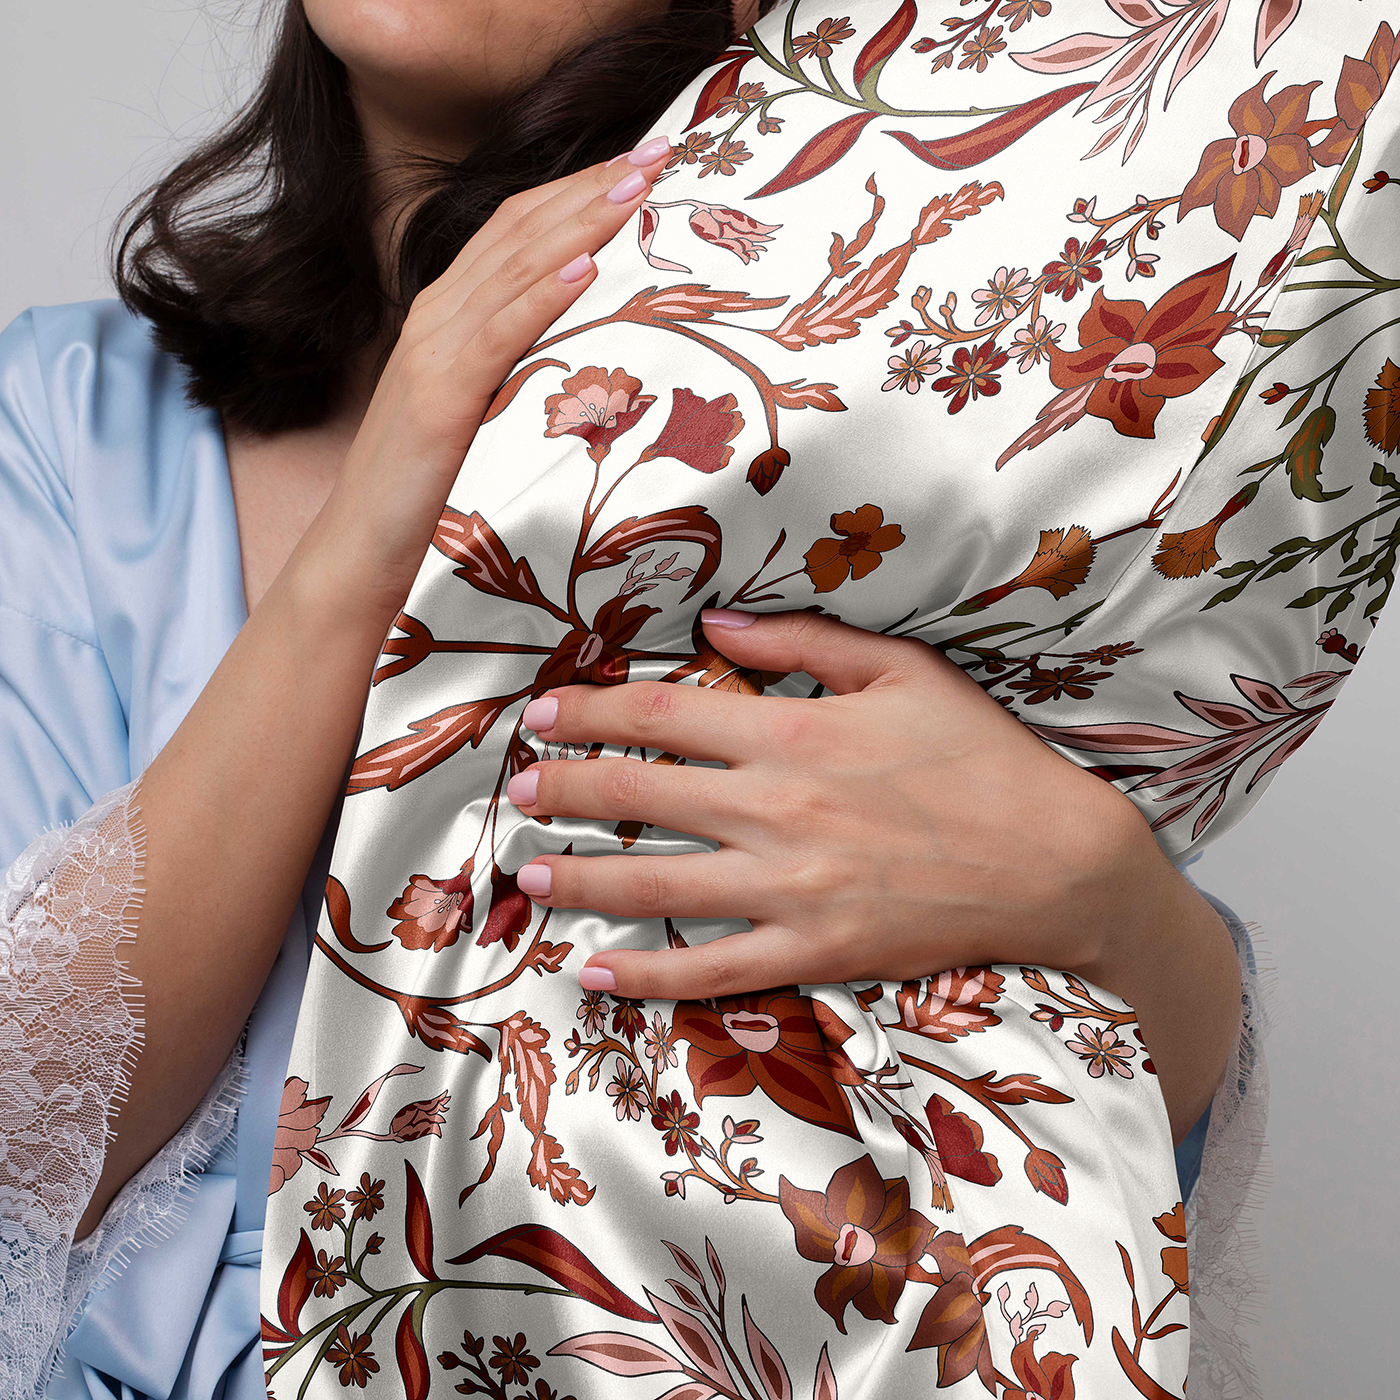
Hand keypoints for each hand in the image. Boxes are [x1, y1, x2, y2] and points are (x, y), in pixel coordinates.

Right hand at [307, 137, 674, 623]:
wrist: (361, 551)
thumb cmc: (427, 491)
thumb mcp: (482, 416)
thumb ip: (518, 374)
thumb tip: (588, 360)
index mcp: (451, 317)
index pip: (520, 232)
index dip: (579, 191)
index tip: (642, 165)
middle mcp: (439, 318)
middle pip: (521, 230)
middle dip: (592, 186)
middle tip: (661, 151)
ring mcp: (434, 352)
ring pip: (514, 267)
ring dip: (580, 221)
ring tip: (638, 186)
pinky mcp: (439, 396)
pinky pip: (497, 332)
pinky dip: (541, 295)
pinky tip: (585, 266)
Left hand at [506, 607, 1241, 1143]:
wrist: (1056, 861)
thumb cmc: (981, 758)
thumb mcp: (904, 671)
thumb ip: (805, 640)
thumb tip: (715, 624)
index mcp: (794, 731)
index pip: (662, 714)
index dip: (590, 711)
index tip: (544, 714)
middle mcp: (776, 809)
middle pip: (638, 795)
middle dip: (564, 789)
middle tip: (518, 788)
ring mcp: (789, 888)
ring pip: (655, 884)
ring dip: (580, 877)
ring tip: (527, 872)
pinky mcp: (812, 952)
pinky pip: (710, 969)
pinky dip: (646, 975)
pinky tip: (593, 973)